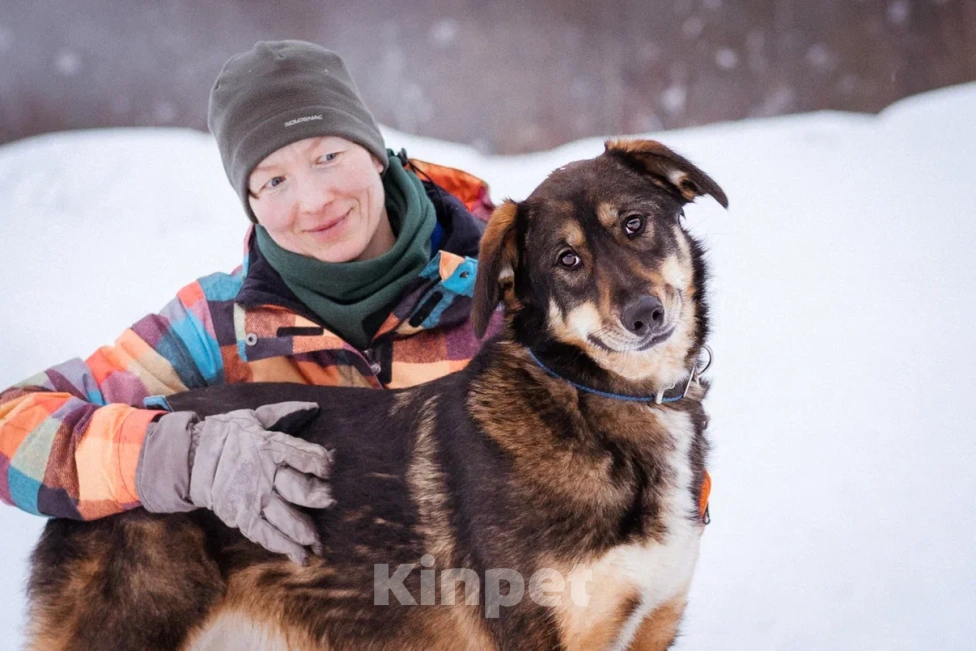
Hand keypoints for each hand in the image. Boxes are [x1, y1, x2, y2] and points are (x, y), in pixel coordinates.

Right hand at [136, 402, 333, 564]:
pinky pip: (265, 535)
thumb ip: (284, 414)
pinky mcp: (241, 516)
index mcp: (270, 447)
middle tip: (334, 502)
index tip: (332, 468)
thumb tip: (314, 407)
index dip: (321, 462)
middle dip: (319, 497)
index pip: (304, 455)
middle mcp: (265, 475)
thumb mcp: (254, 418)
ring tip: (319, 541)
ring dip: (305, 531)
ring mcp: (253, 499)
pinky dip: (282, 547)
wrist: (190, 458)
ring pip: (285, 518)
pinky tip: (299, 556)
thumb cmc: (226, 435)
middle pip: (299, 490)